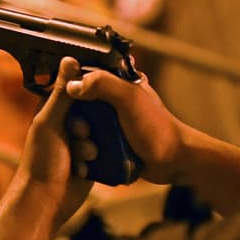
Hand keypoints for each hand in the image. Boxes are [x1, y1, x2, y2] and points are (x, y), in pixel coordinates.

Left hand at [18, 58, 93, 228]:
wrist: (47, 202)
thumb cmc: (41, 161)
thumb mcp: (51, 122)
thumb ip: (63, 92)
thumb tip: (70, 58)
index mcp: (54, 110)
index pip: (78, 91)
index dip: (87, 95)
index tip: (93, 99)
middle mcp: (67, 124)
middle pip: (94, 111)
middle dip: (90, 126)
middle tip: (78, 135)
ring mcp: (80, 143)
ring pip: (101, 133)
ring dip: (92, 146)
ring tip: (80, 157)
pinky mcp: (91, 160)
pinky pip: (104, 152)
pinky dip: (97, 160)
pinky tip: (85, 169)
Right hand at [66, 70, 183, 184]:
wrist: (173, 162)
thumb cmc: (156, 128)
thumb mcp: (130, 99)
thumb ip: (103, 84)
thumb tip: (71, 85)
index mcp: (117, 82)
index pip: (84, 77)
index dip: (71, 88)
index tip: (66, 102)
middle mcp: (111, 100)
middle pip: (78, 104)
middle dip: (75, 120)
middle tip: (84, 131)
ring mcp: (110, 123)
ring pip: (81, 126)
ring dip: (79, 139)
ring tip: (90, 148)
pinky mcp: (109, 142)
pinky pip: (88, 143)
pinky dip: (84, 151)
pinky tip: (85, 160)